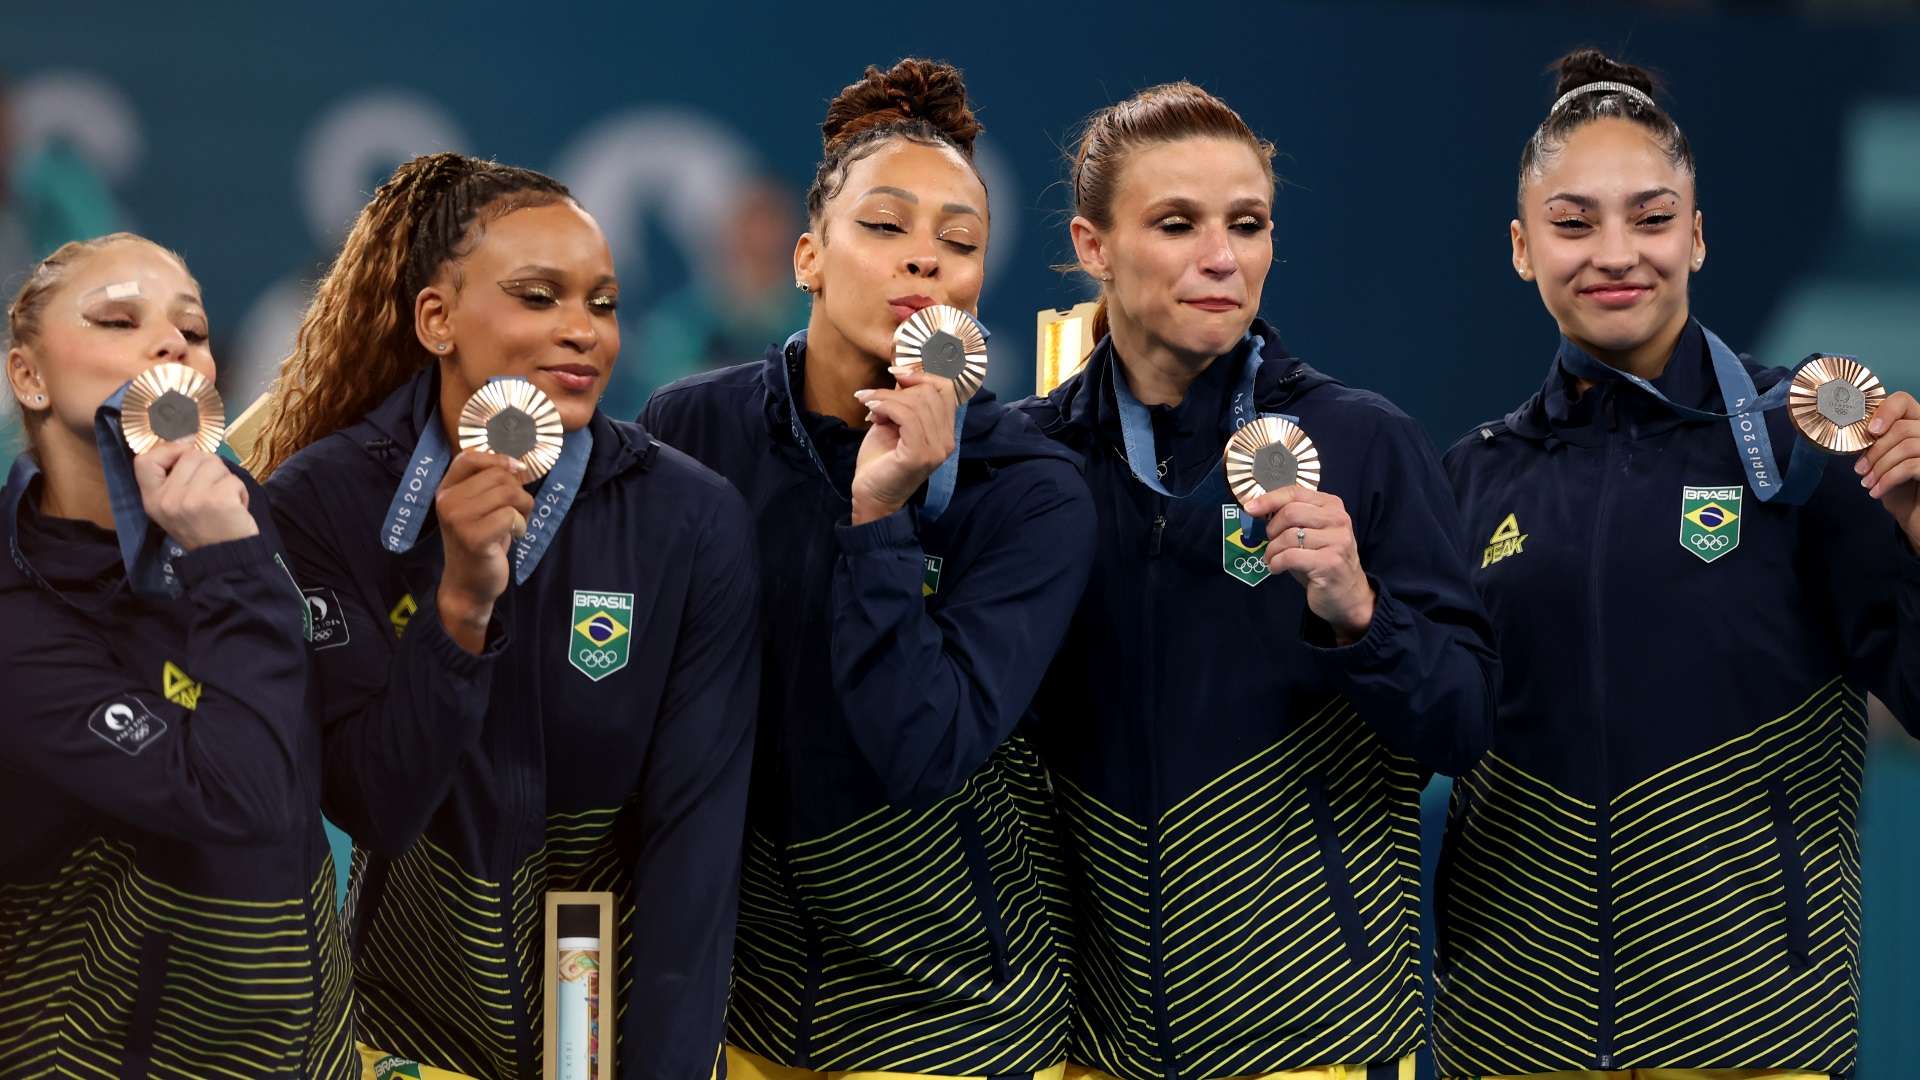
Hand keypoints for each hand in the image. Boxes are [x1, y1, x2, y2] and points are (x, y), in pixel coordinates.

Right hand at [133, 440, 258, 550]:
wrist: (225, 561)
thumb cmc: (204, 530)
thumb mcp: (176, 508)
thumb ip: (175, 479)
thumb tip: (189, 443)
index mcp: (152, 500)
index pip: (144, 460)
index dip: (168, 450)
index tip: (185, 452)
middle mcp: (168, 499)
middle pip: (190, 455)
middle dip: (208, 467)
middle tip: (212, 492)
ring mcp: (192, 499)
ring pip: (214, 463)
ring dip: (225, 479)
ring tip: (223, 501)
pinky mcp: (217, 499)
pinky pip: (233, 478)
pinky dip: (240, 491)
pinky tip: (235, 508)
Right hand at [434, 449, 532, 649]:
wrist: (469, 584)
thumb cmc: (479, 541)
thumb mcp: (478, 507)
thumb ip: (488, 484)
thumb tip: (517, 464)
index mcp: (445, 489)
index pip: (469, 456)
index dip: (498, 459)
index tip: (516, 471)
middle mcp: (447, 501)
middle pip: (499, 475)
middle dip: (519, 492)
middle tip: (517, 512)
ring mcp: (457, 519)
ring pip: (509, 493)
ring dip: (524, 508)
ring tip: (517, 524)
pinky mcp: (473, 537)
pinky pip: (510, 515)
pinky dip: (521, 524)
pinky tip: (514, 536)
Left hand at [849, 369, 958, 525]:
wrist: (871, 495)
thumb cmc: (881, 460)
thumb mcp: (893, 422)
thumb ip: (903, 400)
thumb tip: (902, 372)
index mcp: (944, 431)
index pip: (946, 389)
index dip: (921, 374)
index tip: (894, 372)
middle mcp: (946, 440)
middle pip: (931, 392)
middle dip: (898, 388)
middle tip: (872, 396)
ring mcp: (936, 449)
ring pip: (917, 403)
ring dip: (886, 397)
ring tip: (868, 403)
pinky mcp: (920, 454)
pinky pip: (907, 416)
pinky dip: (886, 406)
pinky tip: (871, 411)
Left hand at [1243, 485, 1375, 644]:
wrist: (1347, 594)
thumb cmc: (1321, 560)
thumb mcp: (1309, 533)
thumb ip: (1290, 518)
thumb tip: (1255, 510)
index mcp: (1332, 505)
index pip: (1295, 493)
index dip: (1269, 499)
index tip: (1249, 508)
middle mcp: (1338, 519)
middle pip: (1290, 512)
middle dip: (1272, 529)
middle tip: (1270, 543)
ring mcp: (1337, 541)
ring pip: (1288, 536)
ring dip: (1272, 550)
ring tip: (1272, 559)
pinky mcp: (1330, 563)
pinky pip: (1290, 557)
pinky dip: (1276, 563)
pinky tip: (1277, 568)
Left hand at [1857, 390, 1919, 551]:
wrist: (1915, 514)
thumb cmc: (1899, 485)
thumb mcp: (1884, 459)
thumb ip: (1877, 441)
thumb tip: (1854, 432)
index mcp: (1916, 423)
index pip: (1903, 400)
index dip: (1884, 410)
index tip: (1869, 430)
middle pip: (1901, 427)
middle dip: (1875, 451)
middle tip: (1860, 470)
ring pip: (1906, 446)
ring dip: (1880, 467)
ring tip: (1867, 483)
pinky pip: (1911, 466)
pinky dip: (1888, 479)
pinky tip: (1876, 492)